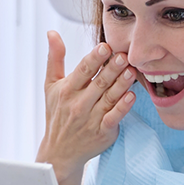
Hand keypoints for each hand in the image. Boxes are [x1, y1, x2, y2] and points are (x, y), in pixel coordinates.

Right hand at [36, 31, 135, 184]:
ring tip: (131, 71)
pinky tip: (132, 96)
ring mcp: (91, 119)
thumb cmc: (57, 114)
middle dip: (111, 69)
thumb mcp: (51, 85)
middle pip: (98, 83)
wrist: (60, 152)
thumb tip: (52, 33)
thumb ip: (55, 58)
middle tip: (124, 55)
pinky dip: (122, 107)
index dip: (95, 58)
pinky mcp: (102, 132)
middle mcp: (78, 104)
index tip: (106, 46)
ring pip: (108, 98)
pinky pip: (113, 118)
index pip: (83, 70)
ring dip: (121, 84)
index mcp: (67, 90)